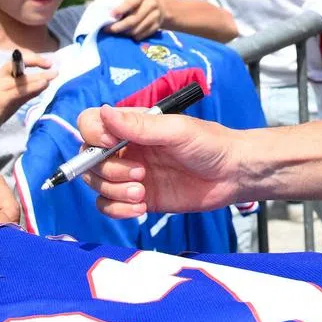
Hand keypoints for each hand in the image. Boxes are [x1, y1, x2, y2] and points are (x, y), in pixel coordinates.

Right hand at [0, 54, 55, 150]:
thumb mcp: (15, 98)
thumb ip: (28, 91)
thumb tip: (46, 82)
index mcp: (0, 75)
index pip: (17, 61)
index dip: (33, 59)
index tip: (48, 62)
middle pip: (18, 66)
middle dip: (38, 64)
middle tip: (54, 68)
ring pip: (20, 79)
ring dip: (38, 76)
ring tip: (52, 76)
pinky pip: (18, 91)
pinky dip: (32, 87)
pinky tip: (43, 85)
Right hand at [76, 105, 241, 216]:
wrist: (232, 175)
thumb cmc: (210, 143)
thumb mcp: (177, 130)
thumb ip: (140, 125)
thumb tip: (105, 112)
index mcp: (133, 125)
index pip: (91, 123)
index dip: (93, 134)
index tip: (111, 144)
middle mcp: (126, 148)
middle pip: (89, 158)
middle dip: (108, 170)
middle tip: (140, 174)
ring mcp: (130, 174)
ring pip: (96, 184)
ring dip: (114, 190)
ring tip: (142, 192)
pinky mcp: (137, 198)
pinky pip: (108, 205)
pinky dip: (117, 209)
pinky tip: (141, 206)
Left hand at [107, 0, 163, 39]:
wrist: (160, 6)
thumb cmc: (138, 1)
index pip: (131, 2)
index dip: (120, 9)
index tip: (110, 15)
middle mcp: (151, 4)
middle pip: (134, 19)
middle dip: (119, 26)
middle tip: (108, 30)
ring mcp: (156, 15)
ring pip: (138, 29)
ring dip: (125, 33)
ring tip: (117, 32)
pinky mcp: (157, 26)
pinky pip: (143, 35)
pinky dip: (134, 37)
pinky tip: (128, 35)